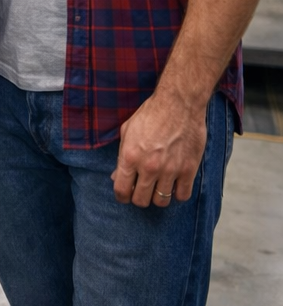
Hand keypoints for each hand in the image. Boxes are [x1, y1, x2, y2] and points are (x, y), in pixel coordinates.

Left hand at [113, 89, 207, 206]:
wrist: (179, 104)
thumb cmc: (150, 114)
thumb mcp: (127, 132)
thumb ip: (121, 156)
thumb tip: (117, 177)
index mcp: (129, 157)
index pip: (121, 191)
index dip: (121, 196)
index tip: (125, 195)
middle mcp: (148, 167)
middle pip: (141, 200)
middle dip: (138, 198)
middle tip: (141, 190)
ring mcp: (170, 170)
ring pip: (161, 201)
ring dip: (157, 197)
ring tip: (157, 187)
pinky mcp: (189, 170)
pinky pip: (182, 196)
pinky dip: (177, 194)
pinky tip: (174, 185)